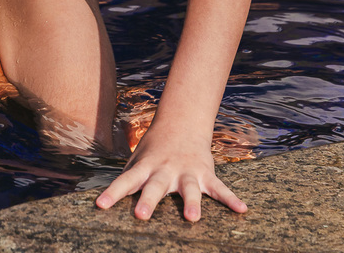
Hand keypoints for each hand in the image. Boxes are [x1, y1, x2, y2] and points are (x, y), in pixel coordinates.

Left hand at [95, 127, 246, 221]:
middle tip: (141, 215)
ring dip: (191, 203)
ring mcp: (186, 172)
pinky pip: (220, 189)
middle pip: (155, 187)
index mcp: (145, 168)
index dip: (112, 193)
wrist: (181, 125)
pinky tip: (242, 209)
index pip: (125, 181)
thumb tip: (107, 198)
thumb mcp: (137, 160)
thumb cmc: (154, 149)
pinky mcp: (205, 174)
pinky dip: (231, 199)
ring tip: (192, 218)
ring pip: (188, 189)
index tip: (101, 205)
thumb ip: (128, 179)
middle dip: (148, 201)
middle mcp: (164, 170)